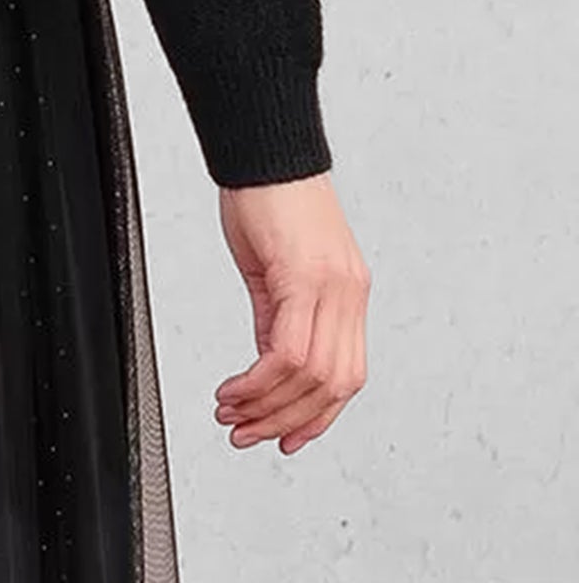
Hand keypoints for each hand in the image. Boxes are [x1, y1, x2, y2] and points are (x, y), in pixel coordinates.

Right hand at [214, 170, 368, 453]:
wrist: (263, 145)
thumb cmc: (269, 194)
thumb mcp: (278, 266)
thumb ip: (278, 316)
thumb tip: (270, 363)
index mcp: (348, 292)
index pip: (345, 377)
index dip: (318, 418)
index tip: (284, 438)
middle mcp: (349, 293)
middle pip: (332, 386)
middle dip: (287, 421)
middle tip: (247, 432)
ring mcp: (332, 285)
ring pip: (312, 377)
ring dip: (268, 406)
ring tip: (233, 413)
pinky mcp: (304, 275)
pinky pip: (287, 349)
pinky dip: (259, 379)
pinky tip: (235, 385)